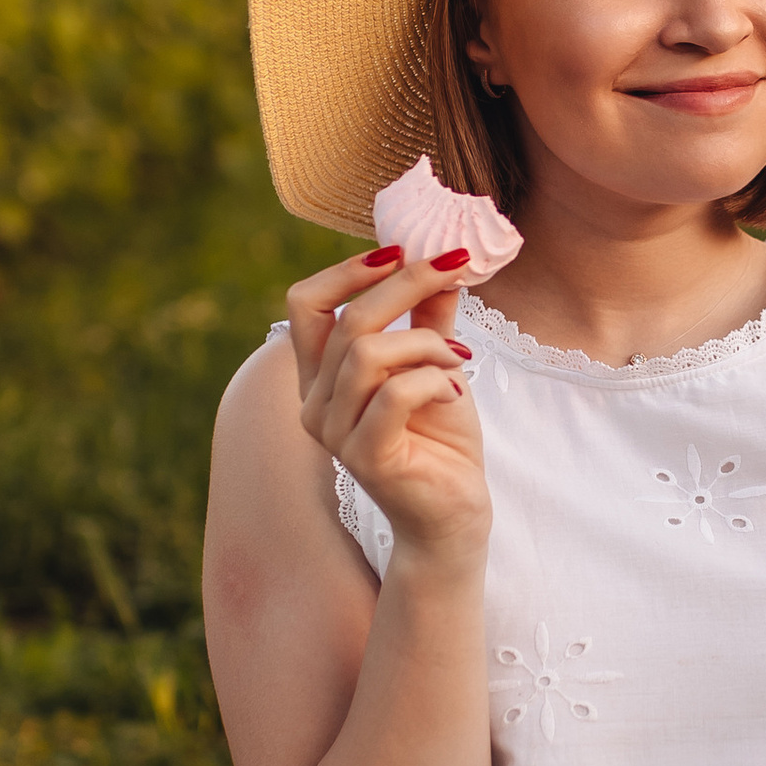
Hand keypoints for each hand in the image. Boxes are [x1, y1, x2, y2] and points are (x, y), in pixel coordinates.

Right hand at [285, 243, 490, 567]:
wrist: (454, 514)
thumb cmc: (441, 441)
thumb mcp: (436, 364)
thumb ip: (429, 316)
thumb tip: (442, 259)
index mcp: (321, 378)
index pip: (305, 305)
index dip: (347, 271)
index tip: (398, 251)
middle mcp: (315, 404)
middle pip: (346, 320)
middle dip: (405, 286)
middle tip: (454, 271)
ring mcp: (335, 434)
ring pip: (368, 353)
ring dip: (426, 344)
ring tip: (460, 360)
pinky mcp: (365, 457)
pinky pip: (394, 394)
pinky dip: (434, 382)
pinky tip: (455, 395)